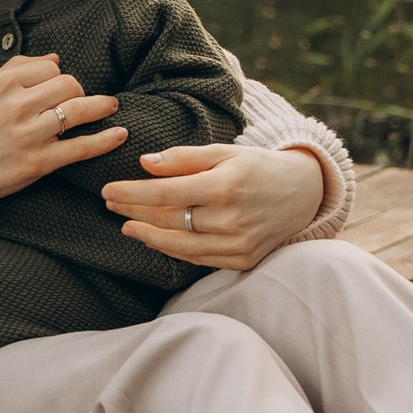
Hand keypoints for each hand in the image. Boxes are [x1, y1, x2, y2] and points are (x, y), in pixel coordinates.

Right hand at [0, 52, 123, 201]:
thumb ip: (18, 67)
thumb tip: (55, 58)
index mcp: (3, 83)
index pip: (50, 68)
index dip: (60, 77)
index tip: (60, 87)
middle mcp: (17, 105)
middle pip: (68, 85)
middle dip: (79, 90)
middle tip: (81, 98)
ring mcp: (30, 134)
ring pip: (78, 110)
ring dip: (101, 106)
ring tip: (111, 106)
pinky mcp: (39, 162)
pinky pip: (80, 148)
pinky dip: (104, 140)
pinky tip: (120, 134)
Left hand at [104, 140, 324, 271]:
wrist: (304, 193)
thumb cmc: (258, 167)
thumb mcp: (224, 152)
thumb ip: (184, 157)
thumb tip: (145, 163)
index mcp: (225, 185)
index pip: (166, 193)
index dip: (132, 193)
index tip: (108, 190)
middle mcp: (231, 218)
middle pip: (169, 219)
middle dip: (134, 212)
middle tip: (111, 204)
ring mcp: (238, 243)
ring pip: (180, 245)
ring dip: (148, 236)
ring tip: (127, 226)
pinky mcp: (242, 260)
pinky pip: (198, 259)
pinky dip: (174, 249)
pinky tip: (156, 239)